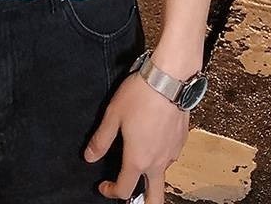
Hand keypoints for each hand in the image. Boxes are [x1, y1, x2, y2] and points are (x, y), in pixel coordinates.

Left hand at [83, 72, 188, 202]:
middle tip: (130, 197)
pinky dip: (160, 157)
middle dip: (143, 203)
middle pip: (155, 199)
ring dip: (150, 177)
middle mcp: (158, 162)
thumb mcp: (113, 115)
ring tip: (138, 161)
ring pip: (162, 176)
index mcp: (138, 159)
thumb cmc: (139, 96)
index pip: (125, 190)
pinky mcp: (181, 141)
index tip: (103, 186)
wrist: (169, 79)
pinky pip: (170, 157)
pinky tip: (152, 141)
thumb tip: (89, 157)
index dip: (111, 192)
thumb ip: (101, 139)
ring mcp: (173, 153)